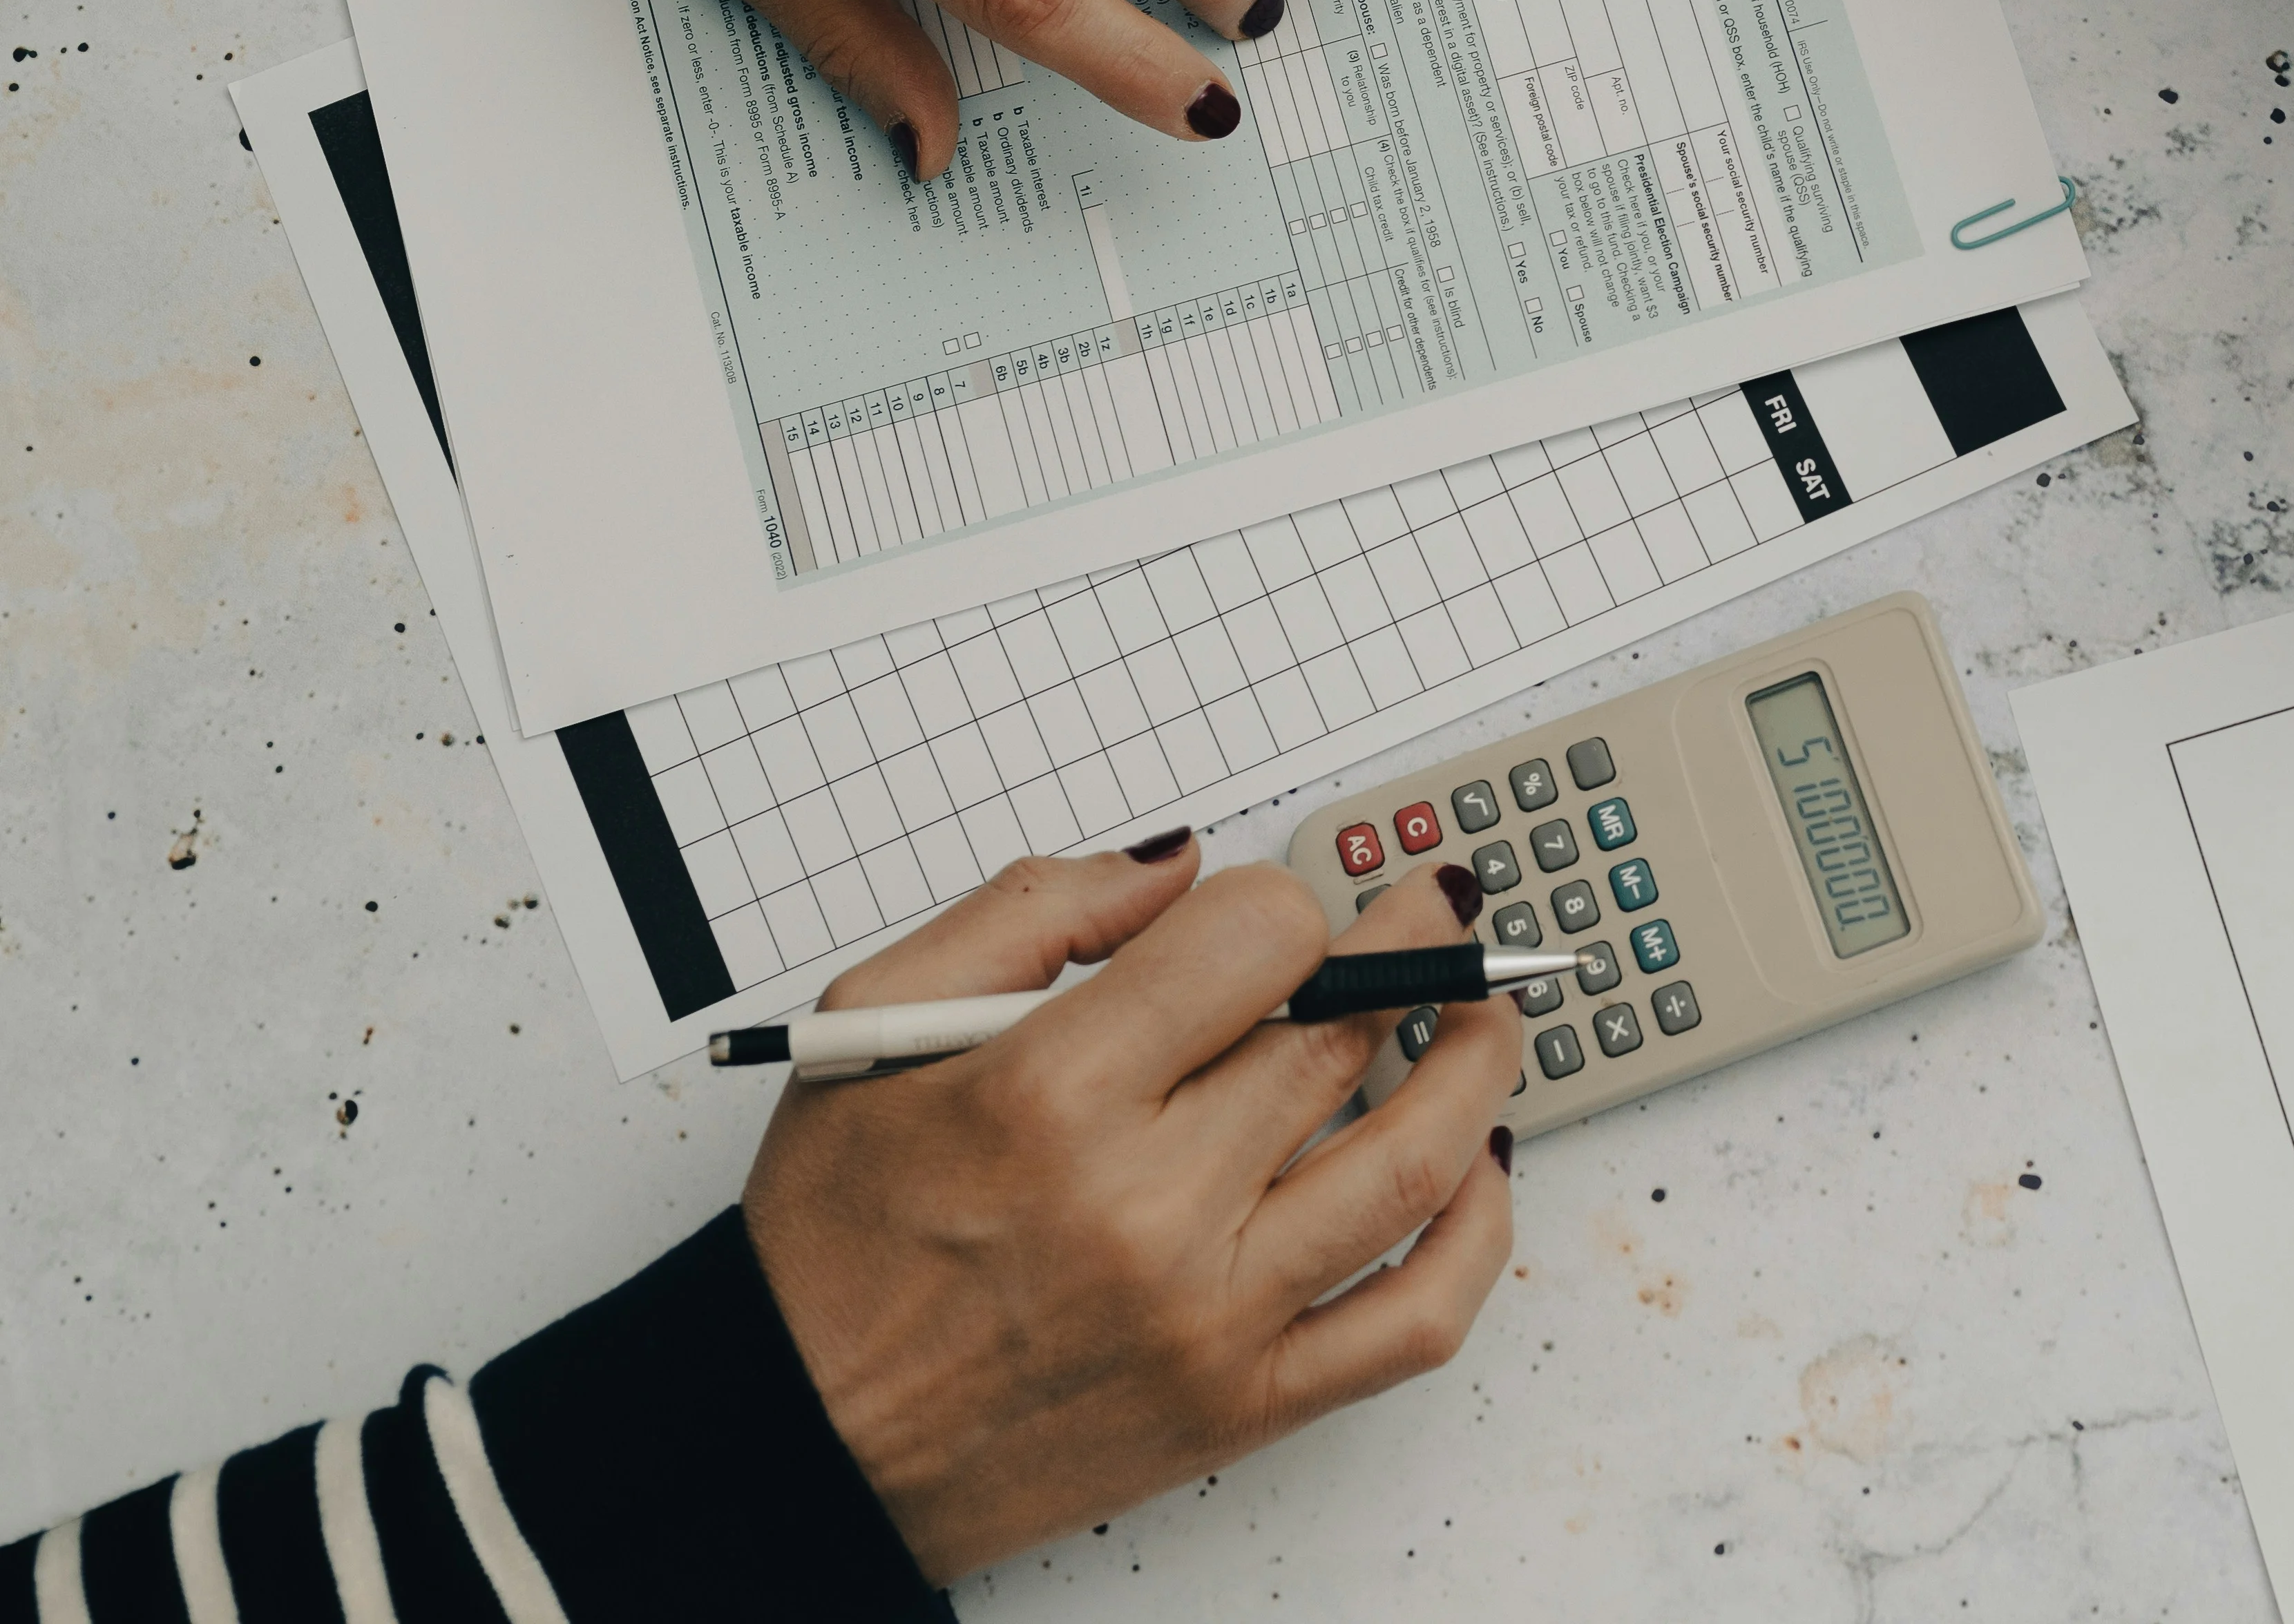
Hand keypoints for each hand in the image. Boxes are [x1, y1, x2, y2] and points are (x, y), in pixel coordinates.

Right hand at [741, 834, 1514, 1581]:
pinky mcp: (1242, 1403)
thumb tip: (1185, 865)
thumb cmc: (832, 1235)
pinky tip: (1483, 1164)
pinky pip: (1417, 1319)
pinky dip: (1481, 1233)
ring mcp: (1209, 1314)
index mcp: (1049, 1094)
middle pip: (1346, 1033)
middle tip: (1437, 912)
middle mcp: (1144, 1206)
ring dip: (1481, 1066)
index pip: (1260, 940)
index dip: (1285, 904)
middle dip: (1413, 950)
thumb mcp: (872, 1030)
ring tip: (1488, 1014)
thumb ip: (1031, 912)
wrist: (793, 1439)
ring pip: (1417, 1161)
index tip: (1280, 915)